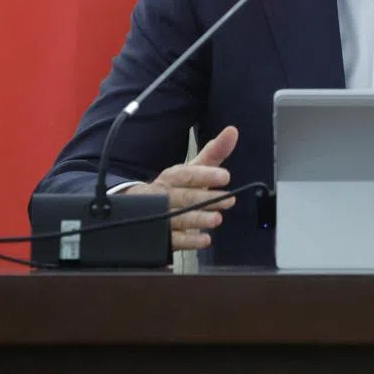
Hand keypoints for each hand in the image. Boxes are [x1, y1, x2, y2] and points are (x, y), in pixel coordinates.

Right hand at [123, 126, 238, 250]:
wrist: (141, 208)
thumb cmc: (177, 186)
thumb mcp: (194, 169)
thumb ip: (215, 152)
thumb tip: (232, 131)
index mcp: (171, 177)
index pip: (187, 174)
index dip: (205, 175)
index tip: (225, 176)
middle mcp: (163, 196)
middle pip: (183, 197)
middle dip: (204, 199)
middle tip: (227, 200)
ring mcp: (159, 217)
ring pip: (177, 218)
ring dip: (197, 219)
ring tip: (216, 219)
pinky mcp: (160, 237)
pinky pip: (172, 240)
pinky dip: (188, 241)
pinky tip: (204, 240)